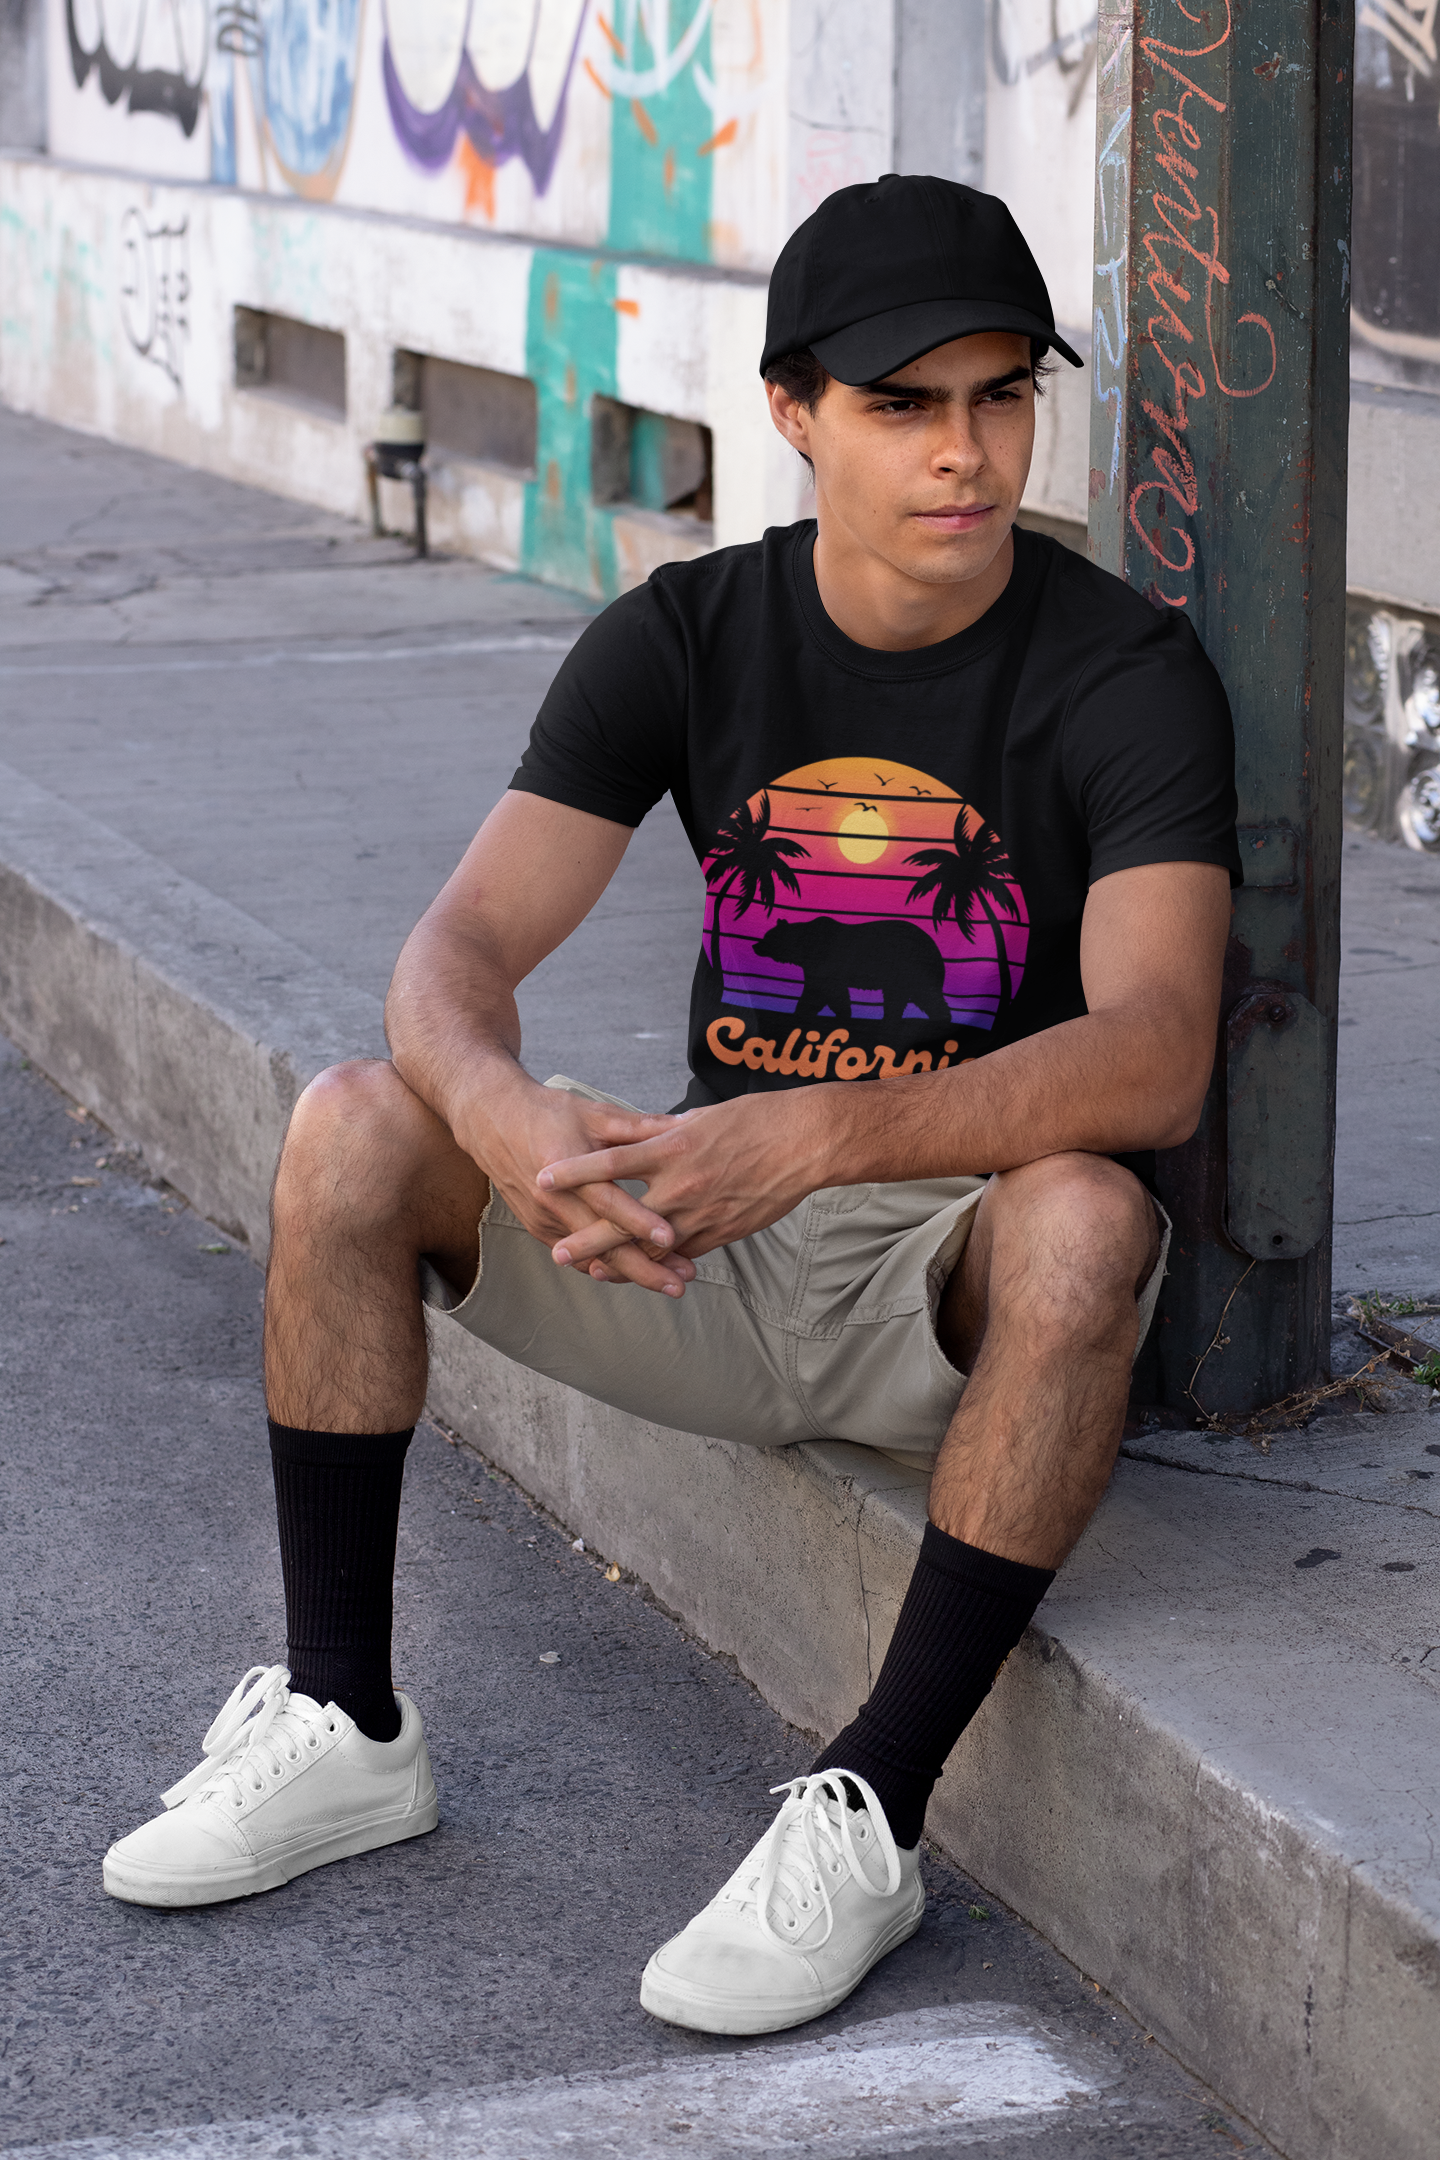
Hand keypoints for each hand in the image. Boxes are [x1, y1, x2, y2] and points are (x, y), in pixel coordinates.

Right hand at [455, 1072, 696, 1294]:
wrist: (493, 1121)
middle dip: (644, 1268)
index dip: (640, 1222)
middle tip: (681, 1282)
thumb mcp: (594, 1113)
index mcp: (568, 1167)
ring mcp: (543, 1219)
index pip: (608, 1202)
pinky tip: (634, 1274)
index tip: (671, 1238)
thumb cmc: (548, 1113)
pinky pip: (575, 1257)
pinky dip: (605, 1267)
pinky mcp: (538, 1229)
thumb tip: (685, 1124)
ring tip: (668, 1282)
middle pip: (603, 1245)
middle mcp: (554, 1200)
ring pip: (590, 1258)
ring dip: (630, 1273)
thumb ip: (640, 1126)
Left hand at [535, 1089, 839, 1274]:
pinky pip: (686, 1252)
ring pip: (654, 1248)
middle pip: (623, 1221)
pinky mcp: (723, 1231)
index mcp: (672, 1148)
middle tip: (557, 1253)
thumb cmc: (756, 1119)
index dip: (574, 1173)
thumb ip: (668, 1132)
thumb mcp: (703, 1117)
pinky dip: (664, 1261)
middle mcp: (682, 1185)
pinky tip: (646, 1269)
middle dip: (589, 1240)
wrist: (806, 1141)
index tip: (542, 1179)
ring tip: (595, 1270)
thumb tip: (644, 1133)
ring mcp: (703, 1213)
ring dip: (623, 1262)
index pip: (610, 1164)